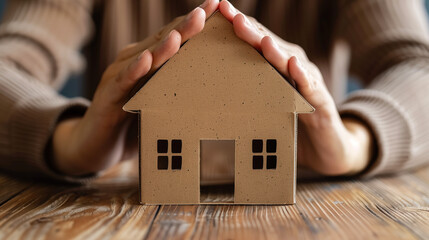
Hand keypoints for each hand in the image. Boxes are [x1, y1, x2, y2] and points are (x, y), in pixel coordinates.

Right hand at [52, 0, 218, 175]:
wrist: (92, 146)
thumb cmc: (130, 123)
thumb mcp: (158, 104)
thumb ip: (176, 91)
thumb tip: (211, 91)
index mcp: (149, 63)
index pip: (174, 37)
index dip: (194, 23)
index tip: (217, 7)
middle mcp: (134, 62)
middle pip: (164, 39)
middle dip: (188, 24)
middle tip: (209, 7)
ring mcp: (120, 77)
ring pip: (147, 55)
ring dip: (167, 42)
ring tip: (188, 27)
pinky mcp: (109, 96)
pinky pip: (125, 81)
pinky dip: (136, 70)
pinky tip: (147, 60)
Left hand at [219, 1, 373, 174]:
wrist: (328, 146)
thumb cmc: (293, 122)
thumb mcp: (267, 102)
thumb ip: (250, 88)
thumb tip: (215, 81)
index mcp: (277, 66)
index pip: (256, 41)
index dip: (239, 25)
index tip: (219, 11)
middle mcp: (293, 67)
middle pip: (269, 45)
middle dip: (250, 30)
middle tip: (232, 16)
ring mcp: (308, 82)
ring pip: (289, 61)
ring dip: (274, 49)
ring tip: (260, 39)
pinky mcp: (320, 101)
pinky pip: (309, 87)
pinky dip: (301, 75)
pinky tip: (293, 66)